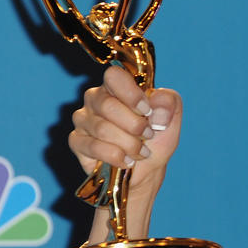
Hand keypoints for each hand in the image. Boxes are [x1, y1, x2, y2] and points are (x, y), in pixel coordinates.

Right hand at [69, 65, 181, 196]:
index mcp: (118, 87)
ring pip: (102, 128)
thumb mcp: (170, 121)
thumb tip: (156, 106)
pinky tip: (127, 161)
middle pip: (108, 105)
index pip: (114, 76)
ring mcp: (84, 119)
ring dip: (128, 144)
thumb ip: (169, 104)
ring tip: (141, 152)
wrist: (146, 172)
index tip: (147, 111)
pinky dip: (115, 156)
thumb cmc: (155, 141)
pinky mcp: (77, 141)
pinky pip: (92, 146)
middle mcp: (96, 99)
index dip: (131, 94)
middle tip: (148, 136)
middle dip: (134, 125)